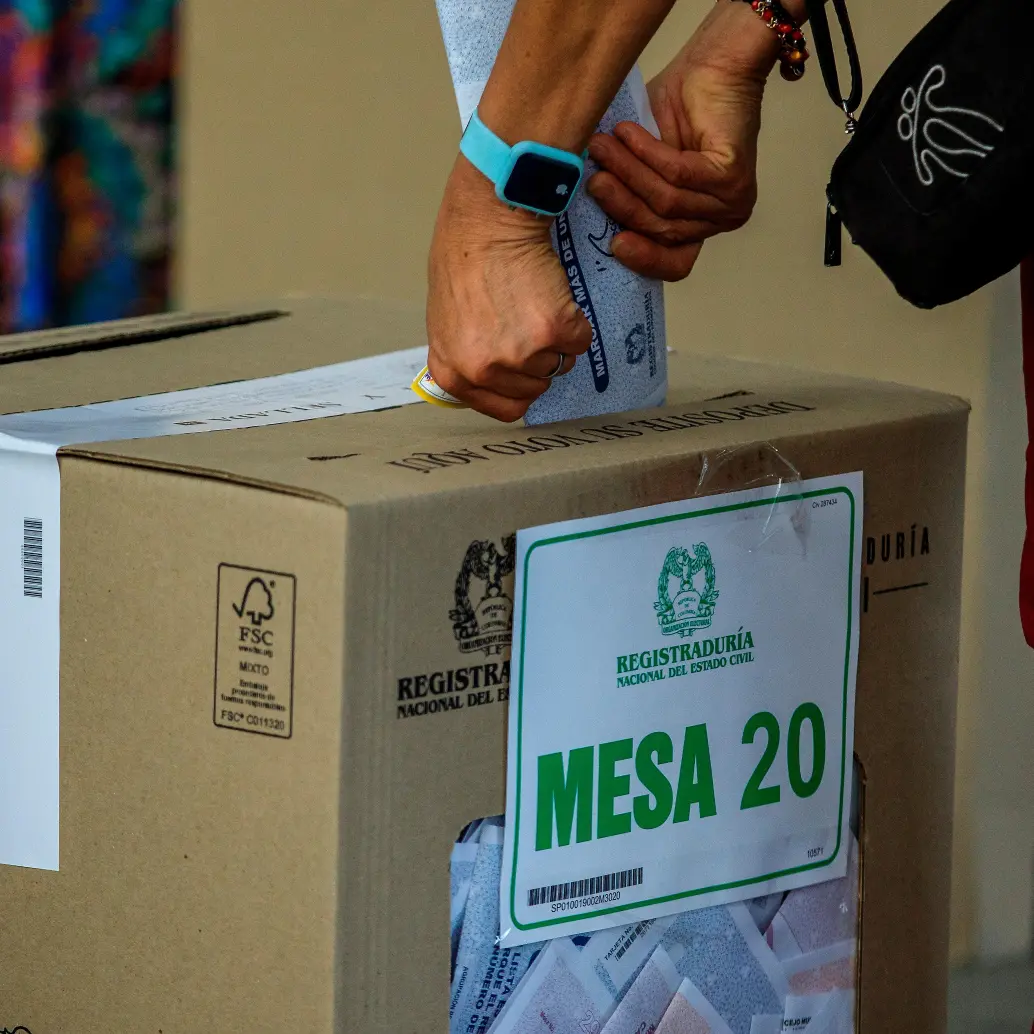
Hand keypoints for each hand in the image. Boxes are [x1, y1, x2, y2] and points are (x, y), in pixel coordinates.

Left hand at [426, 156, 591, 421]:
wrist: (486, 220)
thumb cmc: (464, 259)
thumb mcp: (446, 322)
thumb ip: (467, 357)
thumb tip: (490, 377)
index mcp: (454, 374)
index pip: (506, 408)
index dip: (520, 386)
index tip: (525, 366)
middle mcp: (483, 370)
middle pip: (536, 387)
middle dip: (538, 358)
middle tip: (526, 318)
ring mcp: (519, 354)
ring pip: (559, 364)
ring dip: (557, 339)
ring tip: (535, 302)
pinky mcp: (552, 331)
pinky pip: (580, 341)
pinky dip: (576, 320)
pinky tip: (553, 293)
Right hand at [586, 3, 778, 280]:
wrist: (714, 64)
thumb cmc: (677, 110)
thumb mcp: (642, 163)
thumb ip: (628, 193)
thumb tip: (586, 215)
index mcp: (700, 225)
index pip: (675, 263)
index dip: (643, 259)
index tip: (613, 245)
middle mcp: (721, 219)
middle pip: (663, 229)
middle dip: (622, 204)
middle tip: (592, 179)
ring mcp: (731, 202)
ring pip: (666, 202)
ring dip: (628, 173)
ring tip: (601, 147)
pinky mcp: (732, 176)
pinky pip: (678, 175)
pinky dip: (647, 154)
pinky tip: (627, 133)